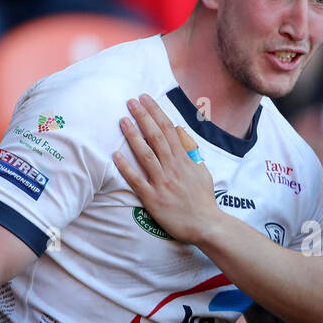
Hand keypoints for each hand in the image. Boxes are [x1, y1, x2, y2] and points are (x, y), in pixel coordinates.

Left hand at [112, 94, 217, 242]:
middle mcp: (173, 167)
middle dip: (143, 117)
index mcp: (184, 160)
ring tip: (122, 120)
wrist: (206, 224)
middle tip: (130, 101)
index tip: (145, 98)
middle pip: (156, 136)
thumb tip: (180, 131)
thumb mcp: (202, 171)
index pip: (168, 129)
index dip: (156, 112)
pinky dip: (126, 167)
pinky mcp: (153, 198)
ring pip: (146, 154)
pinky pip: (137, 180)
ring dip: (134, 136)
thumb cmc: (203, 199)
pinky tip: (115, 154)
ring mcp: (163, 182)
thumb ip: (190, 151)